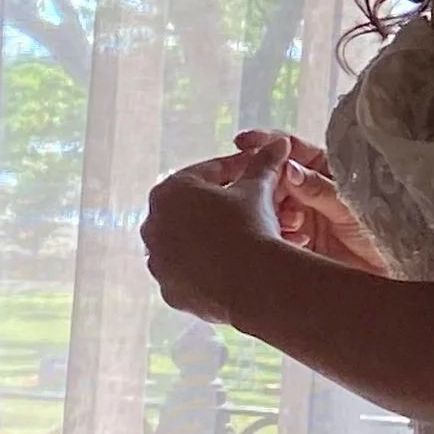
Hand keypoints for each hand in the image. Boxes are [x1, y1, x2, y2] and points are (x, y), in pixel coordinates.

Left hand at [142, 138, 288, 322]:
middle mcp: (153, 225)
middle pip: (194, 209)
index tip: (260, 171)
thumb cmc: (250, 225)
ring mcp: (158, 262)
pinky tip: (237, 265)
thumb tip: (280, 142)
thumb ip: (263, 163)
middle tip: (256, 205)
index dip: (240, 169)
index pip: (209, 172)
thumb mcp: (259, 188)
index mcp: (169, 191)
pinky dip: (210, 268)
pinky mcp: (169, 291)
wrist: (252, 281)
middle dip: (224, 206)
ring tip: (249, 237)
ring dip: (215, 238)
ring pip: (191, 244)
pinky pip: (192, 274)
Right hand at [233, 128, 386, 273]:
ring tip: (288, 222)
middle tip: (245, 188)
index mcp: (326, 169)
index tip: (243, 142)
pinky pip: (272, 232)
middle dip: (260, 181)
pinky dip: (274, 233)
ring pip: (268, 205)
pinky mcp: (295, 240)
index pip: (292, 149)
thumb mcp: (351, 207)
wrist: (391, 270)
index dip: (267, 143)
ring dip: (268, 210)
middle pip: (273, 177)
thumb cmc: (383, 230)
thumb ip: (319, 189)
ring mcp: (300, 213)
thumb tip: (288, 167)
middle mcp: (309, 189)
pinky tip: (289, 240)